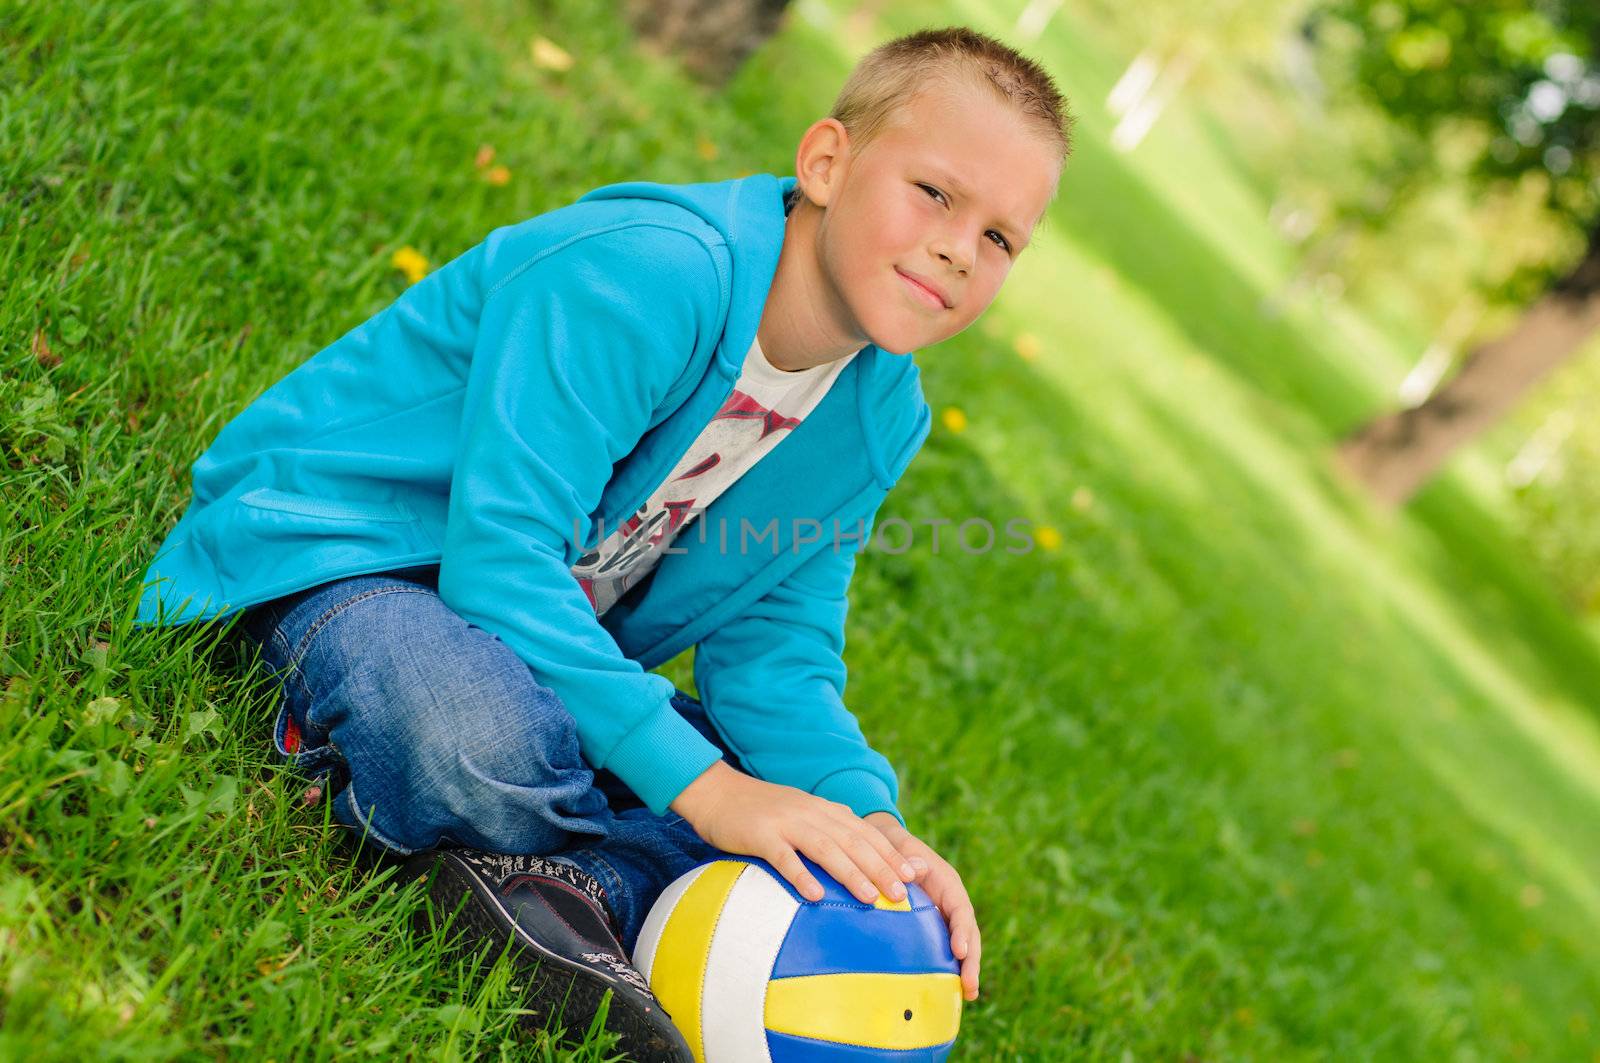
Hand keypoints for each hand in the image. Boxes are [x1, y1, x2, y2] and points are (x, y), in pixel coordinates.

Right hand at [671, 761, 917, 906]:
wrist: (717, 792)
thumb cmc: (760, 813)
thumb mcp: (800, 816)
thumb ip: (827, 832)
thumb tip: (858, 860)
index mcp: (824, 810)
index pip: (865, 833)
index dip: (890, 854)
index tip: (914, 876)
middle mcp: (811, 813)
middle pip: (853, 842)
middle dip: (881, 868)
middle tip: (903, 894)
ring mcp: (786, 823)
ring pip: (826, 849)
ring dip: (851, 874)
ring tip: (871, 898)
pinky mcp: (761, 835)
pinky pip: (784, 857)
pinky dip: (801, 875)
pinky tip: (815, 896)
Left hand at [865, 811, 980, 1001]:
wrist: (888, 849)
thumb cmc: (894, 850)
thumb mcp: (901, 850)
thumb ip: (909, 859)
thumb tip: (916, 869)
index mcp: (948, 884)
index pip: (961, 910)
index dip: (962, 931)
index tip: (960, 951)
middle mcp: (952, 901)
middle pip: (969, 933)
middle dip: (971, 960)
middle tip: (970, 987)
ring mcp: (946, 915)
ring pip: (963, 943)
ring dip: (967, 968)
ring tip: (970, 994)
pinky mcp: (936, 926)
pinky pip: (948, 946)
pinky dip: (952, 966)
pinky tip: (951, 989)